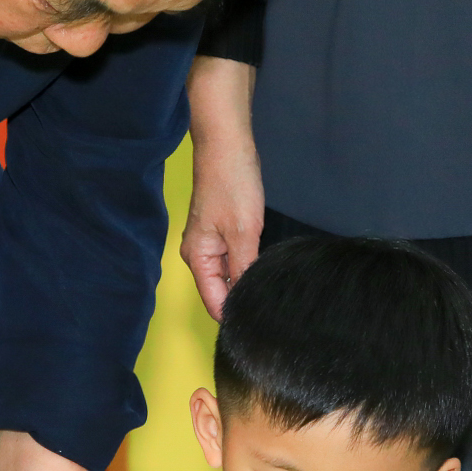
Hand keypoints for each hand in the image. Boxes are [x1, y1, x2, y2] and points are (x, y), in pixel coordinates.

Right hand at [182, 55, 260, 319]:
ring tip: (272, 291)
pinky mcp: (222, 231)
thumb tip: (247, 301)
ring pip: (229, 275)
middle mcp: (200, 255)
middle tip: (273, 309)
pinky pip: (234, 258)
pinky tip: (265, 266)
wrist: (227, 145)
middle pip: (220, 291)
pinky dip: (248, 264)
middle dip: (243, 299)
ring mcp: (211, 243)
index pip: (214, 302)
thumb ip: (244, 270)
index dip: (235, 315)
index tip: (261, 325)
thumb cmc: (232, 185)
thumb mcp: (243, 232)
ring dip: (247, 281)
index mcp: (198, 258)